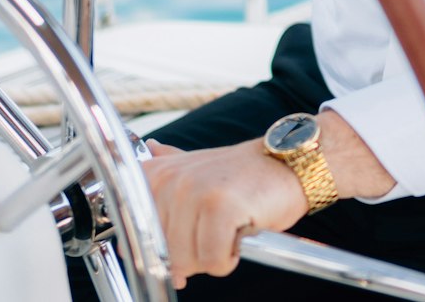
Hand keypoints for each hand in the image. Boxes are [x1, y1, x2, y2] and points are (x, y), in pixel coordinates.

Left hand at [141, 139, 307, 287]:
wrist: (287, 163)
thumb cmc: (242, 176)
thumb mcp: (196, 169)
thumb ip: (167, 172)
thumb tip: (143, 170)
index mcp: (155, 175)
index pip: (137, 240)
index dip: (162, 256)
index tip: (184, 246)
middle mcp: (168, 181)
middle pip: (165, 256)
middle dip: (193, 257)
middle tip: (215, 232)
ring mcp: (193, 191)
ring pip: (187, 262)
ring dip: (213, 258)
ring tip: (228, 230)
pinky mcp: (220, 207)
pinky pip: (213, 261)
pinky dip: (228, 259)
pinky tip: (240, 235)